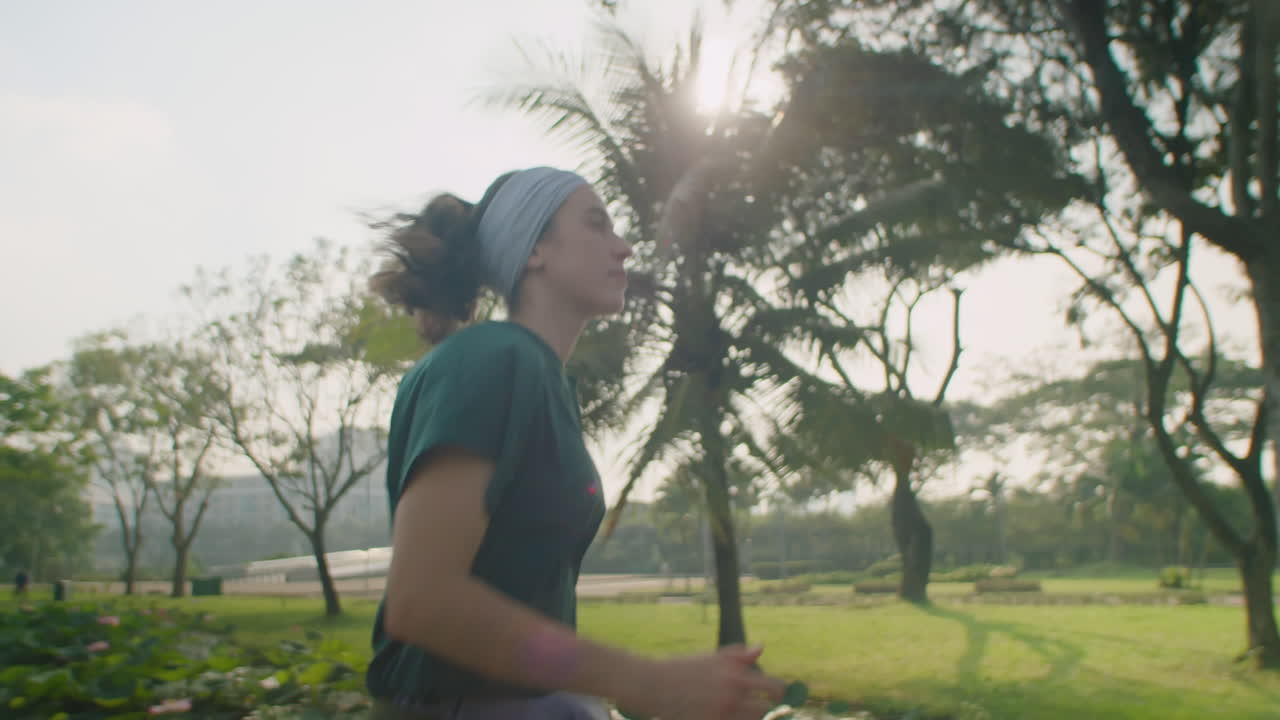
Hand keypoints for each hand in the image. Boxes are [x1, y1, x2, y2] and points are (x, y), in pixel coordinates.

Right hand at [625, 645, 785, 719]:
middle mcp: (731, 697)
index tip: (775, 695)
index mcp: (734, 676)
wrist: (653, 685)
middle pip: (765, 711)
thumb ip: (739, 655)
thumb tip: (761, 648)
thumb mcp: (712, 658)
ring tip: (739, 710)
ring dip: (748, 716)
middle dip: (765, 710)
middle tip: (756, 707)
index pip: (773, 687)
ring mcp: (721, 714)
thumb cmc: (683, 668)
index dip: (778, 692)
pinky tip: (725, 714)